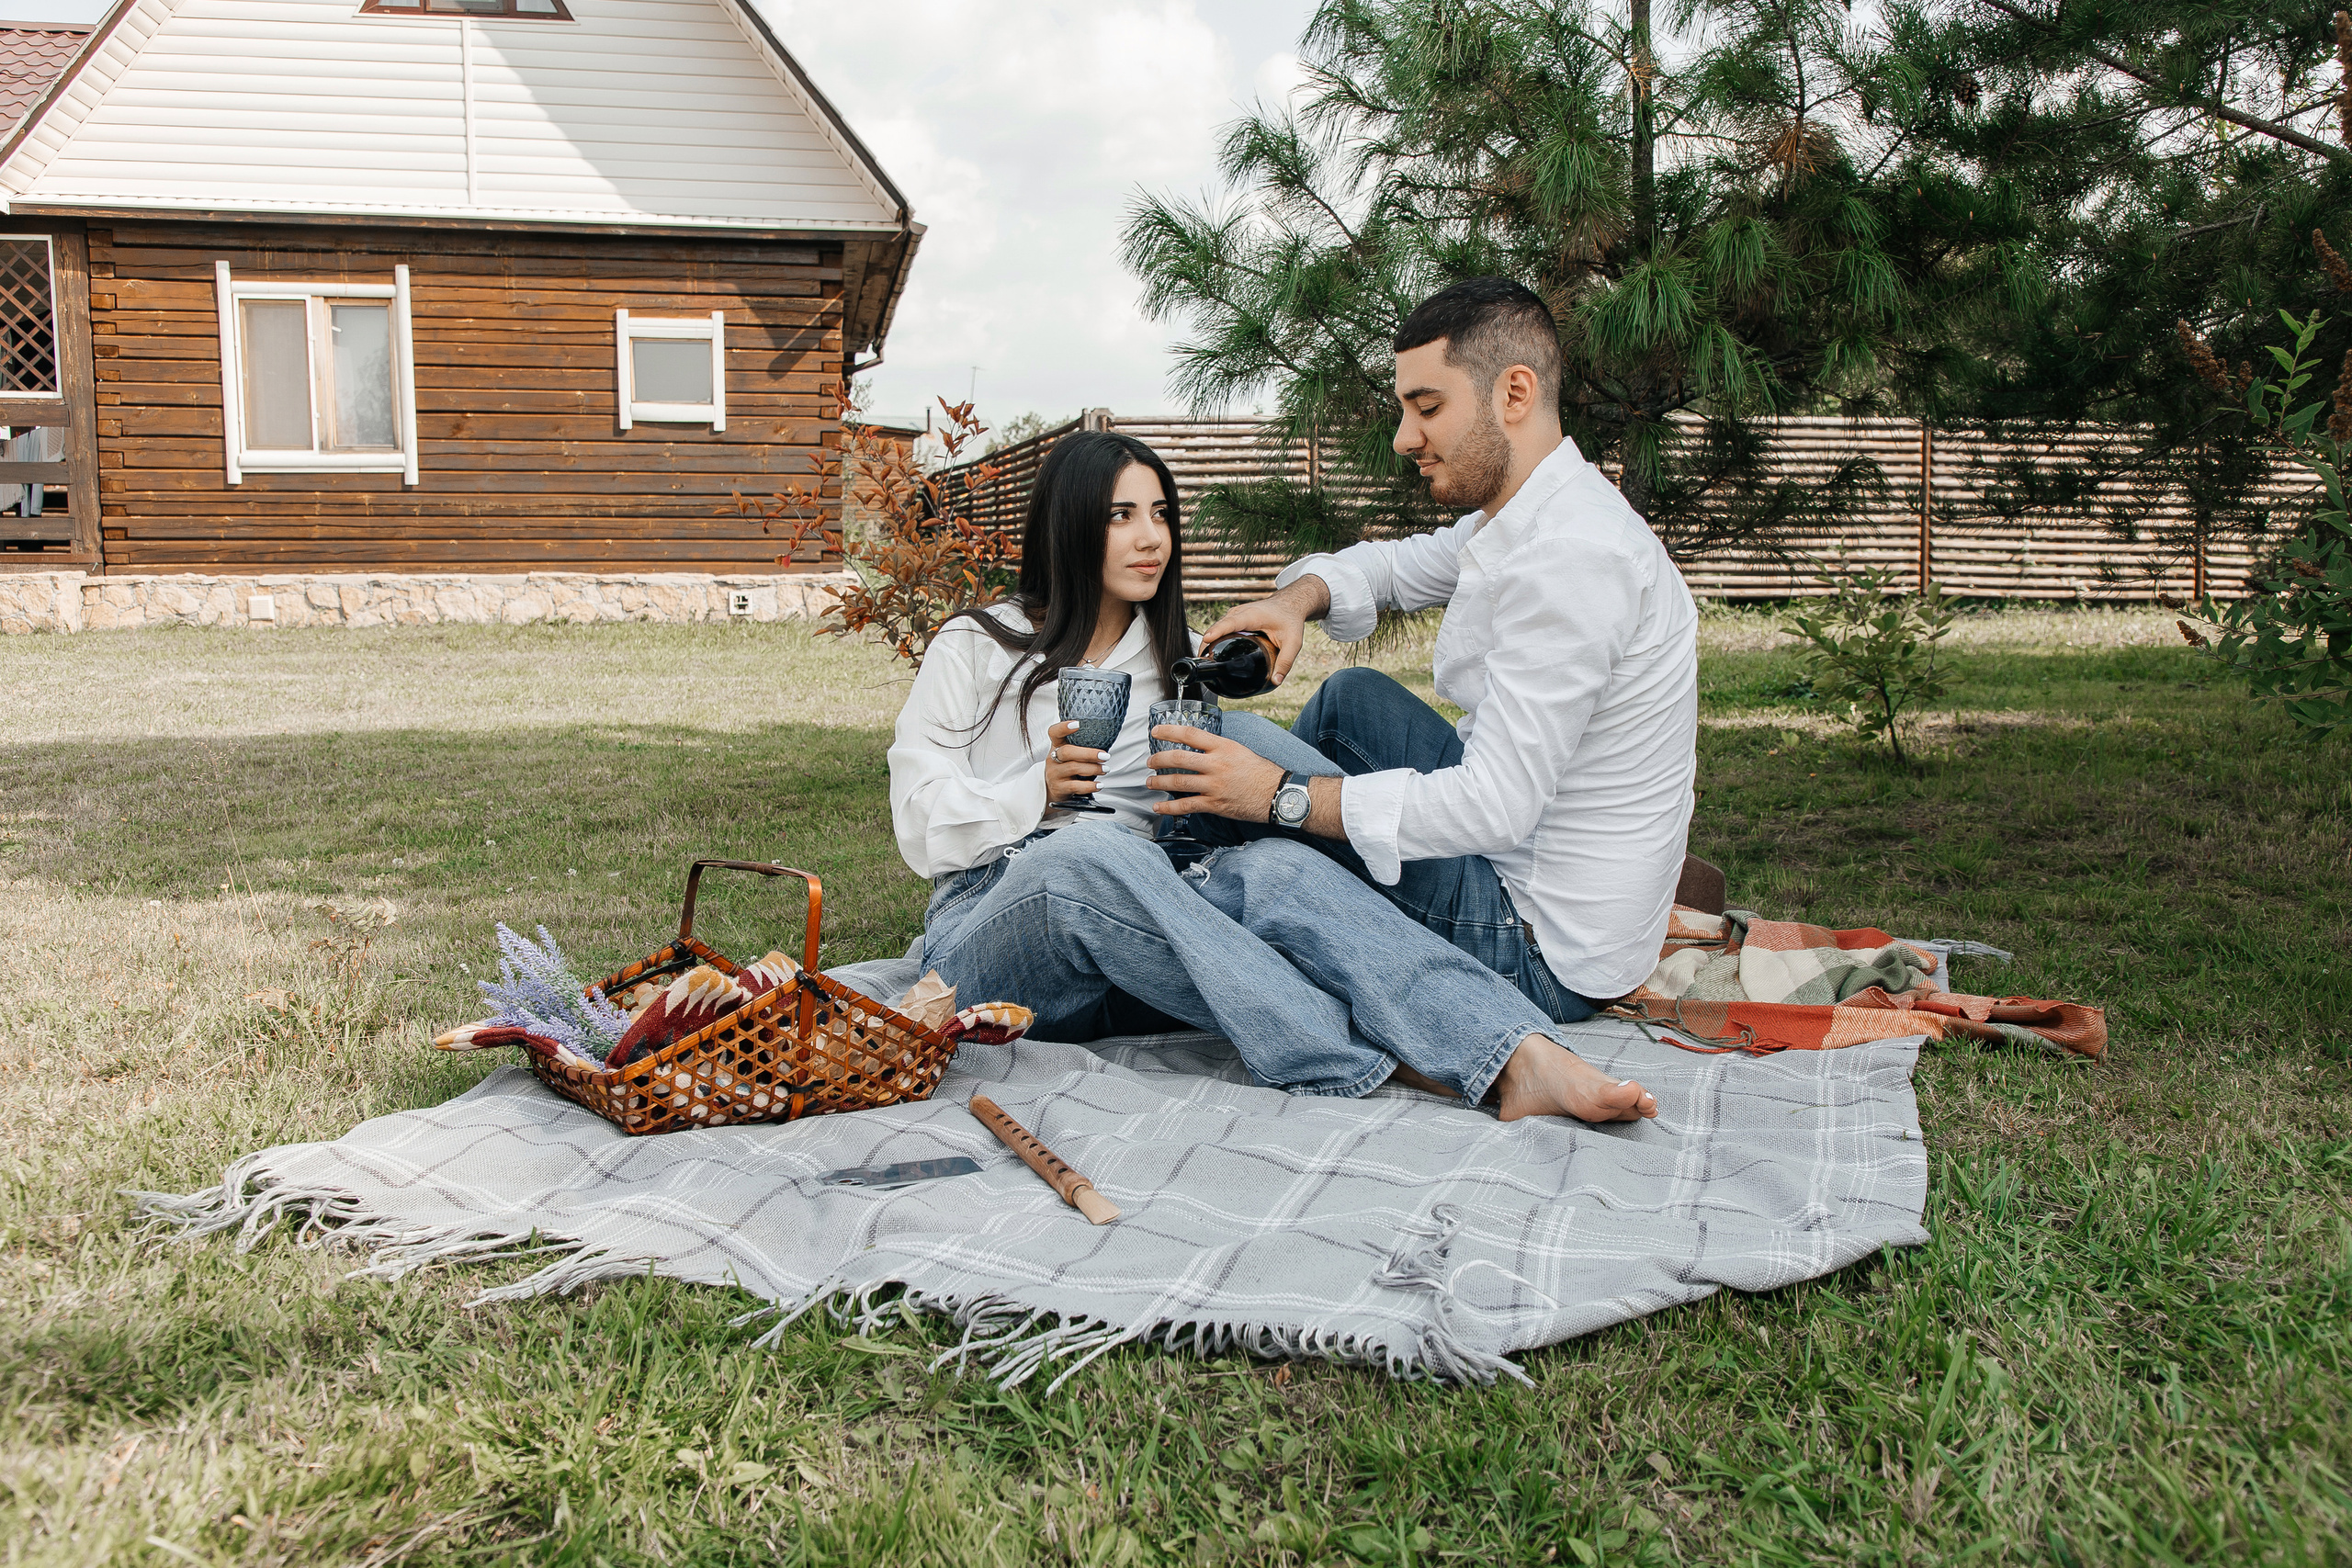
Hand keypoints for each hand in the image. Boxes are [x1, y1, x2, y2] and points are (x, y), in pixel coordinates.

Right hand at [1045, 719, 1108, 804]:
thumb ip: (1081, 746)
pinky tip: (1099, 784)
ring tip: (1105, 769)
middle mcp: (1053, 758)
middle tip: (1105, 756)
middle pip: (1067, 752)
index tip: (1077, 724)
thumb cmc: (1066, 766)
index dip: (1063, 727)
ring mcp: (1054, 773)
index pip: (1054, 732)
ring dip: (1093, 768)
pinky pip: (1075, 786)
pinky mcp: (1059, 788)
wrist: (1052, 788)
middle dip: (1089, 754)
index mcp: (1057, 745)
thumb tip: (1107, 738)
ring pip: (1073, 768)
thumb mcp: (1069, 754)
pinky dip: (1089, 786)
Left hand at [1146, 727, 1285, 821]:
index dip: (1169, 731)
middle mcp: (1216, 764)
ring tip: (1150, 782)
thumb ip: (1219, 748)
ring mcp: (1214, 785)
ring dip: (1159, 782)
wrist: (1277, 794)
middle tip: (1150, 761)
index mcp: (1223, 747)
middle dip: (1158, 759)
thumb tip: (1200, 747)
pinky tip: (1159, 807)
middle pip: (1178, 758)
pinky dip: (1169, 807)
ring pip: (1178, 782)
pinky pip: (1186, 805)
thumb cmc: (1262, 772)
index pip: (1190, 734)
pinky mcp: (1215, 804)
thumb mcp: (1240, 751)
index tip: (1156, 731)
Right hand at [1194, 576, 1328, 688]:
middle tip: (1201, 661)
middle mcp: (1240, 613)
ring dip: (1209, 642)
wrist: (1289, 605)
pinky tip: (1212, 654)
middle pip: (1218, 627)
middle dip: (1208, 642)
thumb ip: (1286, 661)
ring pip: (1217, 628)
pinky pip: (1220, 629)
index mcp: (1252, 615)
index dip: (1218, 630)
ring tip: (1203, 660)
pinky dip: (1214, 639)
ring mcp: (1235, 615)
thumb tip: (1276, 681)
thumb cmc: (1290, 620)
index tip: (1207, 639)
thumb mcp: (1293, 642)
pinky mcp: (1234, 619)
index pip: (1231, 622)